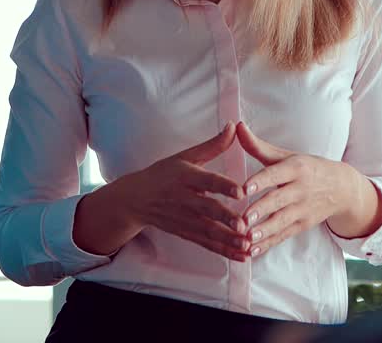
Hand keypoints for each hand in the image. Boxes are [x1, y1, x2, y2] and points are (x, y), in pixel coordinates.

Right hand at [117, 123, 250, 260]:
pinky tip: (242, 256)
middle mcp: (184, 199)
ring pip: (207, 231)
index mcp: (185, 176)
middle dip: (225, 219)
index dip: (223, 186)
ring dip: (228, 240)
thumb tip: (234, 126)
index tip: (240, 192)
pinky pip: (206, 244)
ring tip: (246, 246)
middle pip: (206, 209)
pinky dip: (224, 251)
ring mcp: (183, 219)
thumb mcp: (185, 156)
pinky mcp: (185, 233)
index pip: (206, 181)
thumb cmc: (163, 174)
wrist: (135, 199)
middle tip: (243, 226)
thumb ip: (213, 145)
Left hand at [237, 122, 365, 257]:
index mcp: (296, 168)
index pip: (276, 174)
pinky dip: (269, 244)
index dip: (261, 181)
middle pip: (278, 200)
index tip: (244, 188)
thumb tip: (237, 126)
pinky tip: (253, 252)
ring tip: (247, 239)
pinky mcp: (303, 224)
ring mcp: (303, 209)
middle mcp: (301, 189)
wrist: (343, 188)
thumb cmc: (306, 168)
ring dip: (264, 231)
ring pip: (282, 221)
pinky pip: (284, 235)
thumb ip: (258, 146)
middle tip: (243, 219)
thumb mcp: (286, 155)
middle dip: (261, 210)